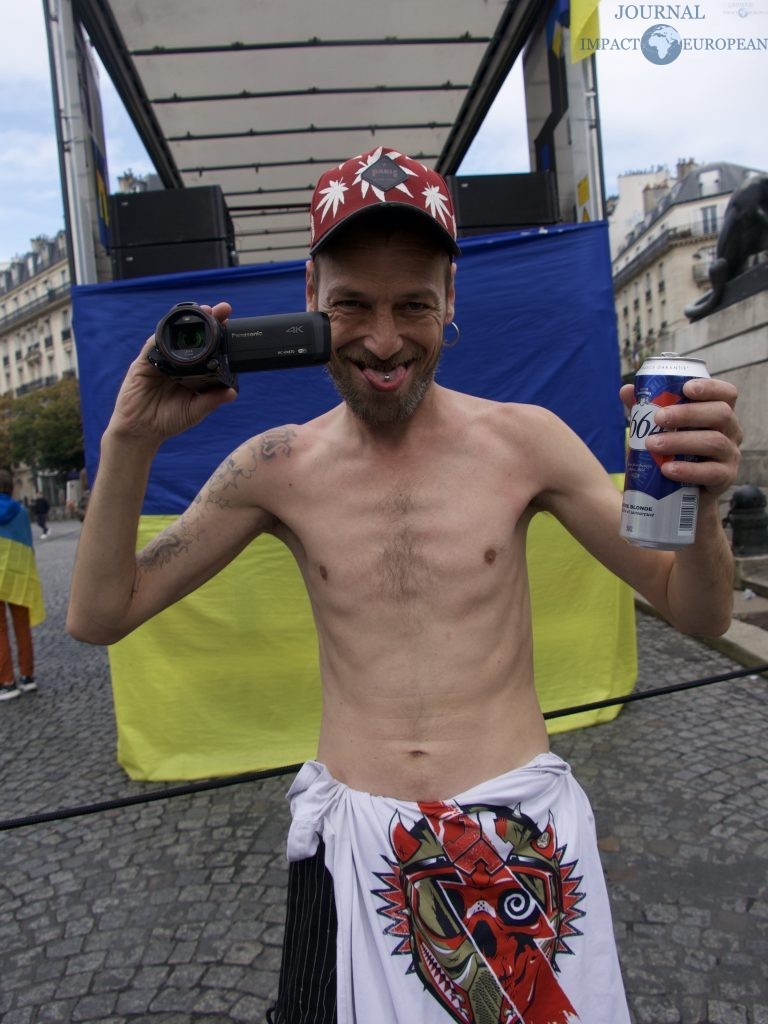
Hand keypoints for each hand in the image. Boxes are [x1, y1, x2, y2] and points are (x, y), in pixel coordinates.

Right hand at [107, 302, 236, 446]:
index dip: (217, 334)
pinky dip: (162, 337)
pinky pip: (152, 346)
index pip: (206, 348)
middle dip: (205, 319)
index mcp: (191, 371)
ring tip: (202, 311)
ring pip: (172, 335)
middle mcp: (176, 362)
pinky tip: (173, 330)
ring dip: (185, 322)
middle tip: (220, 310)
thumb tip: (232, 392)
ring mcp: (159, 361)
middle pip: (190, 336)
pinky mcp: (143, 364)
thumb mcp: (195, 411)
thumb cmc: (168, 421)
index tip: (230, 322)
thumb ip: (212, 400)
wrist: (142, 431)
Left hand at [620, 377, 742, 497]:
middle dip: (688, 413)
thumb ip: (646, 410)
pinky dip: (687, 470)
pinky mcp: (725, 478)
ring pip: (715, 442)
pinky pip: (711, 472)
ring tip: (653, 444)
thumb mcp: (658, 431)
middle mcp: (731, 431)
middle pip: (721, 413)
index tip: (686, 388)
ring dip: (681, 441)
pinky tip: (667, 469)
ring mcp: (731, 455)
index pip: (726, 393)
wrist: (678, 495)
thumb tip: (626, 390)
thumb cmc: (671, 453)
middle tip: (658, 418)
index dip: (710, 387)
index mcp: (718, 413)